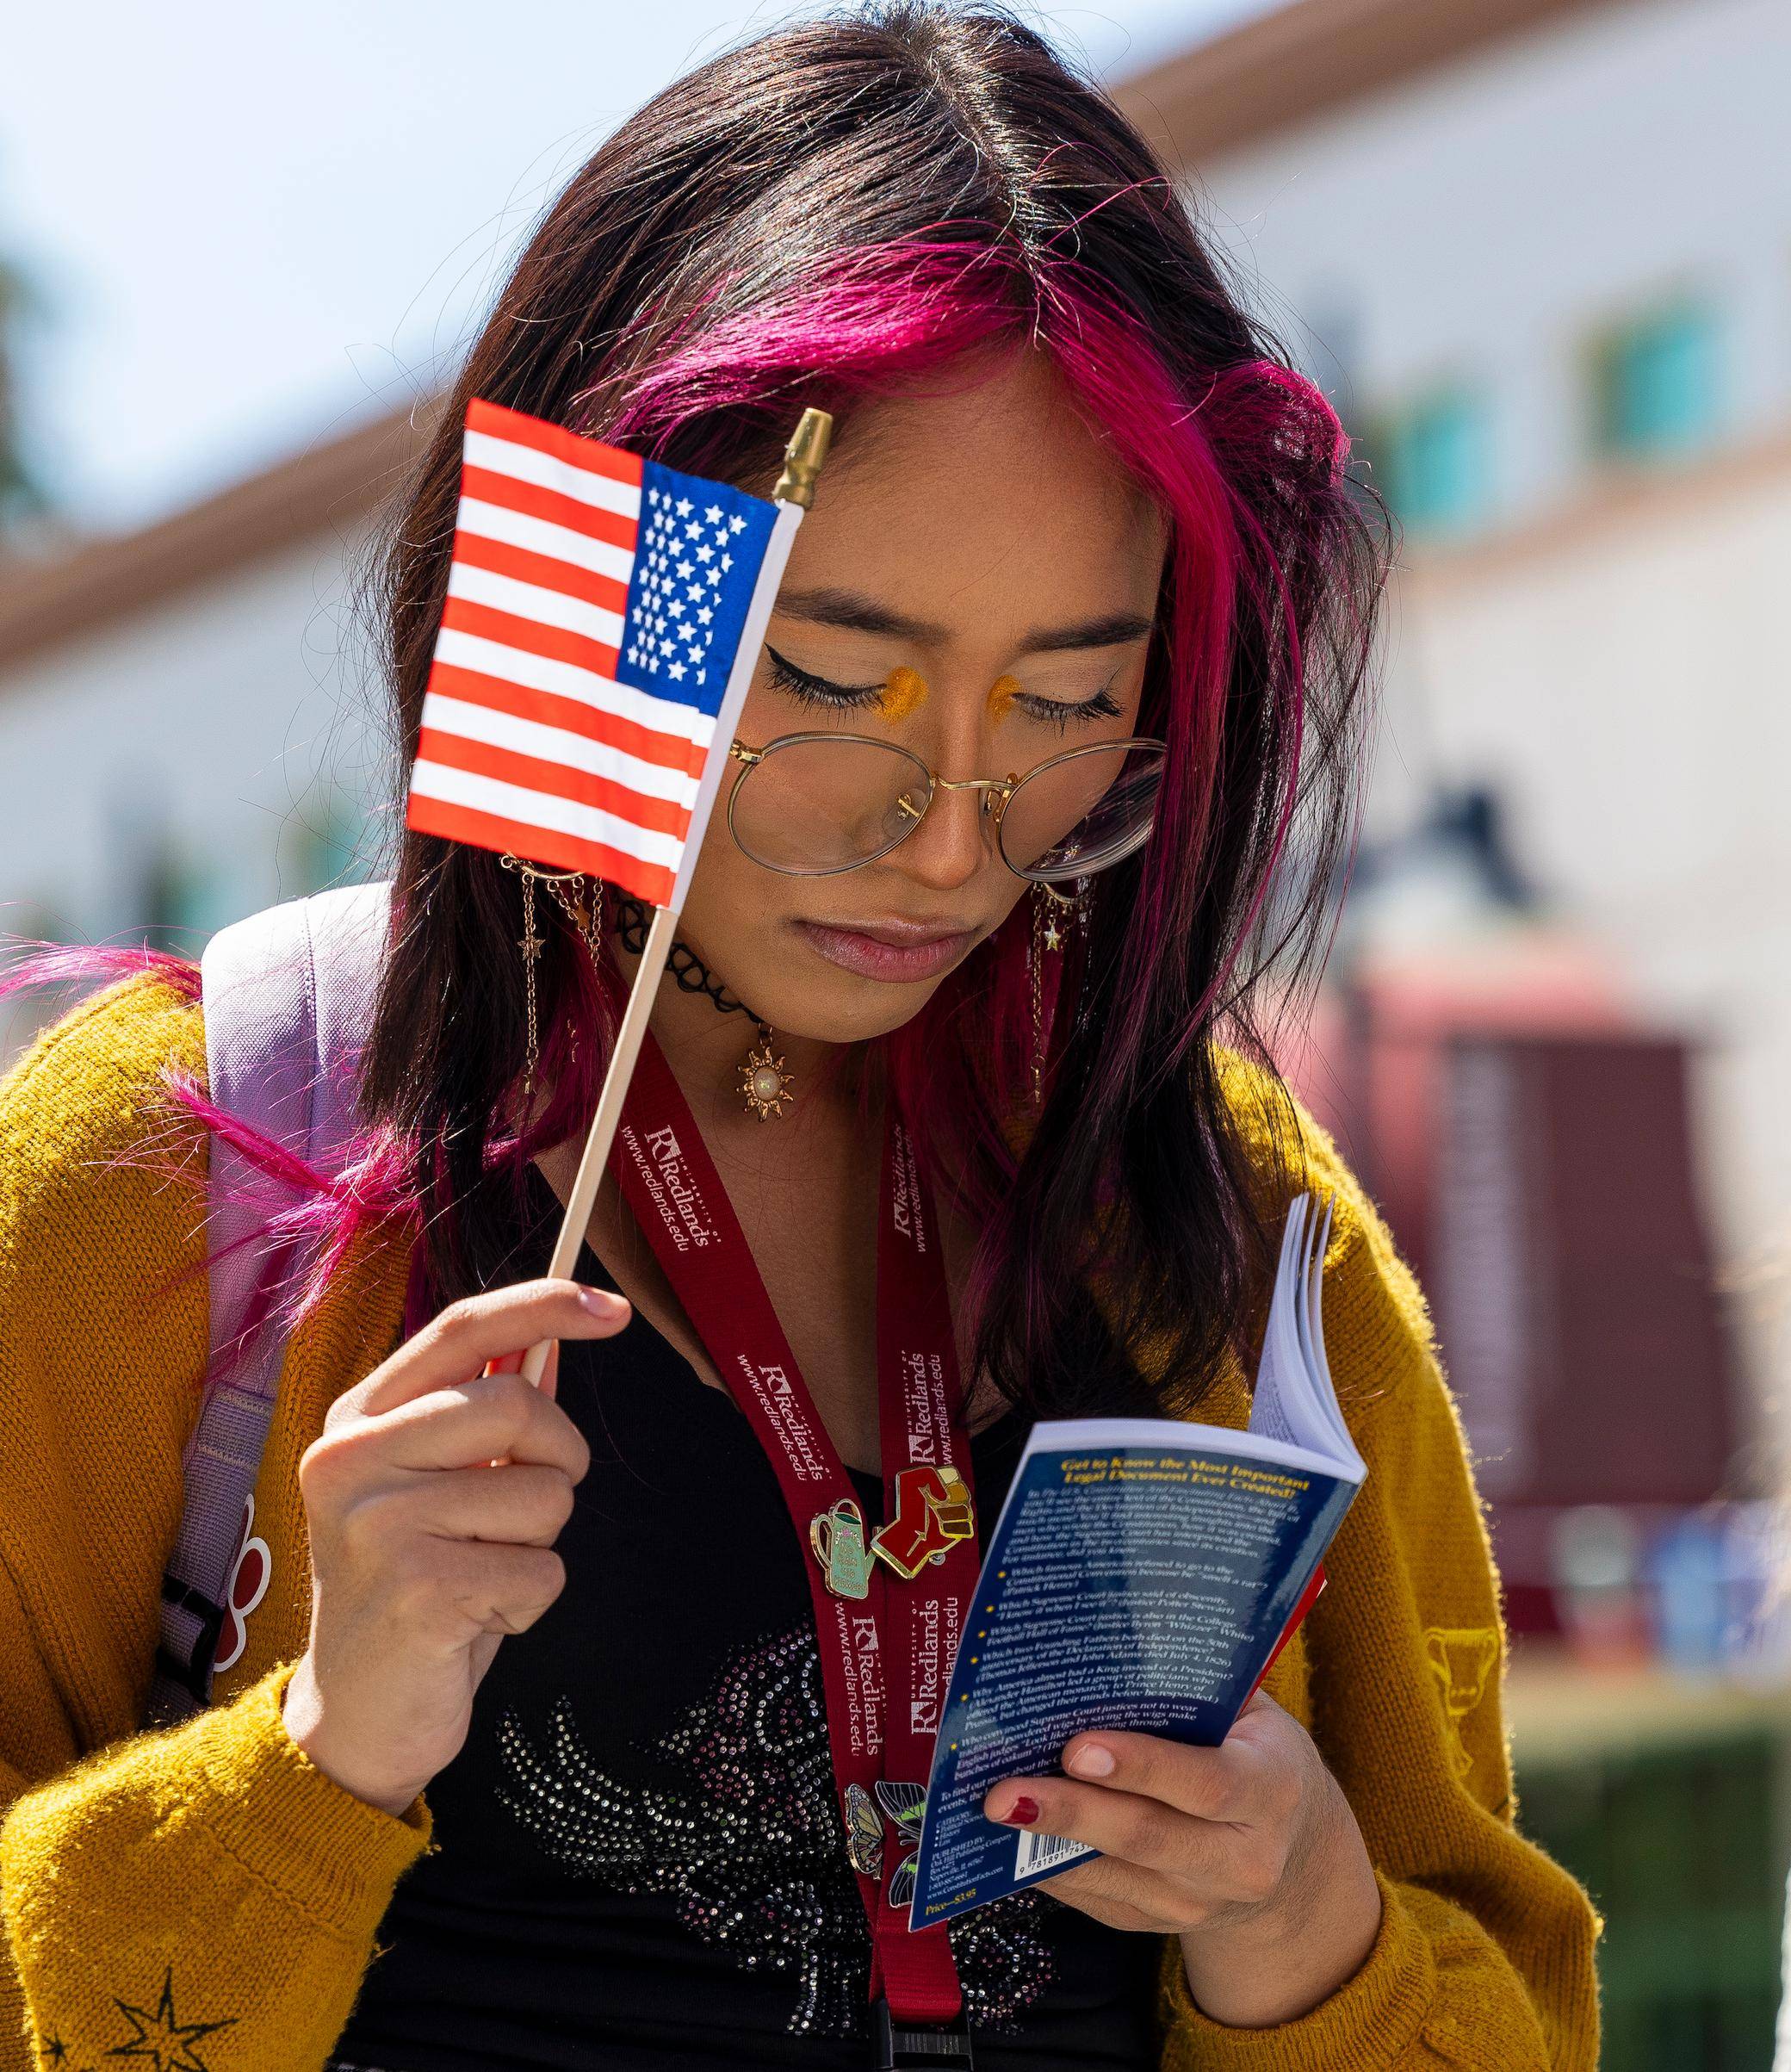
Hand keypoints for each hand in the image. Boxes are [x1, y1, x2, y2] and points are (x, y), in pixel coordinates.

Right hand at [281, 1278, 629, 1816]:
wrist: (355, 1720)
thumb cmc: (414, 1590)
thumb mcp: (438, 1489)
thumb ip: (485, 1416)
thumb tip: (557, 1341)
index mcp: (356, 1421)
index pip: (459, 1330)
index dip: (542, 1306)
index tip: (615, 1310)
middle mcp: (350, 1459)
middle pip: (518, 1405)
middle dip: (556, 1460)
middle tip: (523, 1514)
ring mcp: (377, 1523)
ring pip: (542, 1494)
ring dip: (539, 1544)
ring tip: (480, 1574)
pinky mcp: (417, 1589)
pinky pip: (541, 1570)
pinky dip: (531, 1600)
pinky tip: (476, 1621)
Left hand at [982, 1691, 1382, 2026]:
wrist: (1293, 1851)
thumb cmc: (1254, 1753)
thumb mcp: (1250, 1715)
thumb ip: (1193, 1692)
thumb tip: (1100, 1653)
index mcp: (1272, 1790)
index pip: (1207, 1783)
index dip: (1141, 1766)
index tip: (1076, 1748)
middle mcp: (1244, 1860)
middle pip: (1148, 1838)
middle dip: (1072, 1812)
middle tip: (1005, 1790)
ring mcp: (1203, 1903)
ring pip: (1117, 1877)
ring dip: (1047, 1845)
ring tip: (994, 1809)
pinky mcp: (1163, 1925)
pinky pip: (1099, 1901)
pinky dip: (1049, 1871)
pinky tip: (1008, 1841)